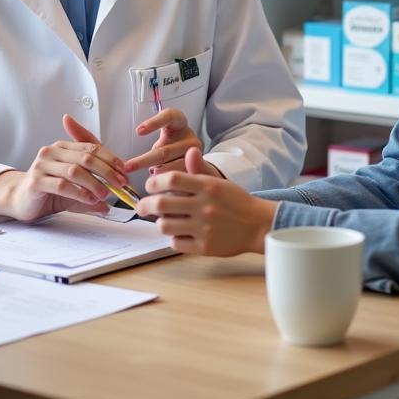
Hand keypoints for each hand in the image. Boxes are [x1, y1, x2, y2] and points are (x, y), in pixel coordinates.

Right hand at [0, 115, 131, 221]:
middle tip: (120, 184)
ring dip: (94, 183)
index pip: (92, 146)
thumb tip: (112, 200)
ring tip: (105, 195)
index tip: (124, 172)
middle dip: (107, 171)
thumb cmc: (48, 190)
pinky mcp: (35, 181)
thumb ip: (92, 187)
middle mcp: (52, 152)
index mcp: (63, 147)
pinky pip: (61, 185)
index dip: (111, 159)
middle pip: (86, 157)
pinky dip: (79, 193)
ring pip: (75, 170)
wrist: (21, 199)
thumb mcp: (74, 184)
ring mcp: (42, 165)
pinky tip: (89, 199)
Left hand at [123, 108, 219, 177]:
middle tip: (128, 167)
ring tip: (151, 177)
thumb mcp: (164, 139)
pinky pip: (180, 179)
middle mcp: (191, 137)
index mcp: (180, 123)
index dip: (154, 123)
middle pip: (165, 150)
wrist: (195, 161)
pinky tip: (162, 186)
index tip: (138, 132)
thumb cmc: (172, 146)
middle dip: (144, 160)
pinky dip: (168, 183)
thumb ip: (157, 145)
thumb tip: (133, 164)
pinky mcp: (200, 170)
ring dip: (158, 174)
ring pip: (172, 167)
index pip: (169, 116)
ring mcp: (197, 155)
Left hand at [136, 147, 276, 255]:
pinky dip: (173, 238)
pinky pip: (176, 243)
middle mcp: (205, 206)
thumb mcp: (218, 181)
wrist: (258, 225)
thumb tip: (190, 151)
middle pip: (162, 204)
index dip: (154, 182)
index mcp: (207, 186)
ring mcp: (204, 228)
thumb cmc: (235, 201)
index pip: (171, 179)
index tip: (149, 186)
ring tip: (162, 220)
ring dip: (159, 223)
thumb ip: (200, 169)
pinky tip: (177, 233)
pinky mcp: (205, 247)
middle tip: (141, 207)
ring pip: (165, 226)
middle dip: (144, 205)